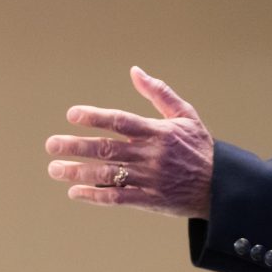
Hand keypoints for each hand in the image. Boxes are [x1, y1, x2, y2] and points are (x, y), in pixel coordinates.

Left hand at [45, 66, 213, 218]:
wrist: (220, 186)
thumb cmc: (200, 147)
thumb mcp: (185, 115)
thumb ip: (159, 93)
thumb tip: (136, 71)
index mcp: (158, 132)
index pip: (121, 121)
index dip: (95, 118)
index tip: (72, 115)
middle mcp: (151, 155)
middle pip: (107, 149)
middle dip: (76, 146)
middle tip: (51, 144)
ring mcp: (149, 179)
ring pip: (107, 175)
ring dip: (78, 172)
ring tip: (55, 169)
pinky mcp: (150, 200)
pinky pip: (117, 198)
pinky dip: (95, 196)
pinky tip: (75, 192)